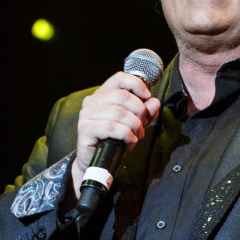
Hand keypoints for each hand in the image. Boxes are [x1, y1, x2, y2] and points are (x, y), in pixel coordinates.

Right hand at [71, 72, 160, 196]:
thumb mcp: (135, 124)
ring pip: (119, 112)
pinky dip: (126, 134)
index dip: (136, 84)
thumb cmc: (115, 140)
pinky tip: (129, 140)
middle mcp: (92, 100)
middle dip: (139, 111)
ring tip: (137, 134)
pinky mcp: (85, 128)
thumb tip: (154, 102)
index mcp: (103, 94)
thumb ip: (145, 113)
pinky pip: (111, 126)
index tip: (147, 96)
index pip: (119, 78)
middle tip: (143, 125)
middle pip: (123, 96)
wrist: (99, 162)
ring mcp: (86, 114)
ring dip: (134, 125)